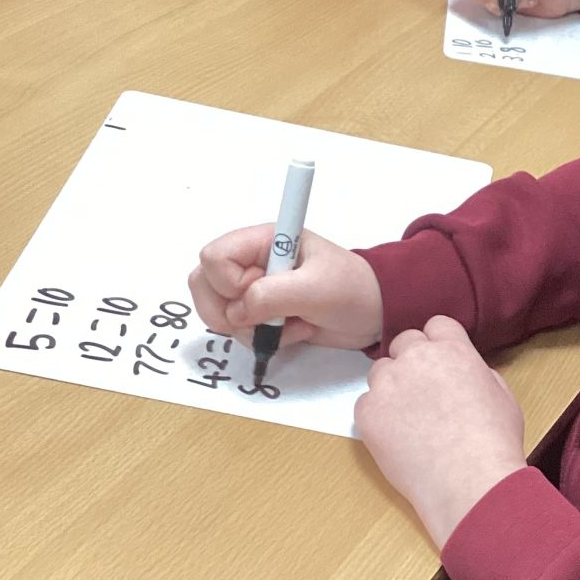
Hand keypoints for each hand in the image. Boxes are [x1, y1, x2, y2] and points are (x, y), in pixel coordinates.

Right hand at [188, 225, 382, 350]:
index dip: (229, 282)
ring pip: (218, 312)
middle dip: (229, 311)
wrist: (375, 314)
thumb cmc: (353, 290)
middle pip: (204, 284)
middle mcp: (252, 261)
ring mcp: (254, 289)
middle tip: (264, 318)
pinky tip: (295, 331)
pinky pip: (238, 330)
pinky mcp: (261, 314)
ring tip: (288, 325)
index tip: (259, 292)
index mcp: (264, 240)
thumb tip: (237, 312)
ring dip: (249, 329)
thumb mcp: (316, 289)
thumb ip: (272, 295)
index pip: (213, 257)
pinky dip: (263, 339)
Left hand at [355, 317, 526, 547]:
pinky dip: (377, 418)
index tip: (439, 364)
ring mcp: (388, 384)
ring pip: (380, 373)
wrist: (469, 481)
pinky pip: (365, 404)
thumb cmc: (493, 443)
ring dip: (391, 388)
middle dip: (411, 362)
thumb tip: (466, 374)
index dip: (438, 344)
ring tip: (410, 421)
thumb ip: (478, 374)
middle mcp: (416, 358)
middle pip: (403, 343)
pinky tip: (398, 439)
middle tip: (422, 394)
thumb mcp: (502, 396)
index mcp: (452, 349)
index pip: (435, 325)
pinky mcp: (367, 413)